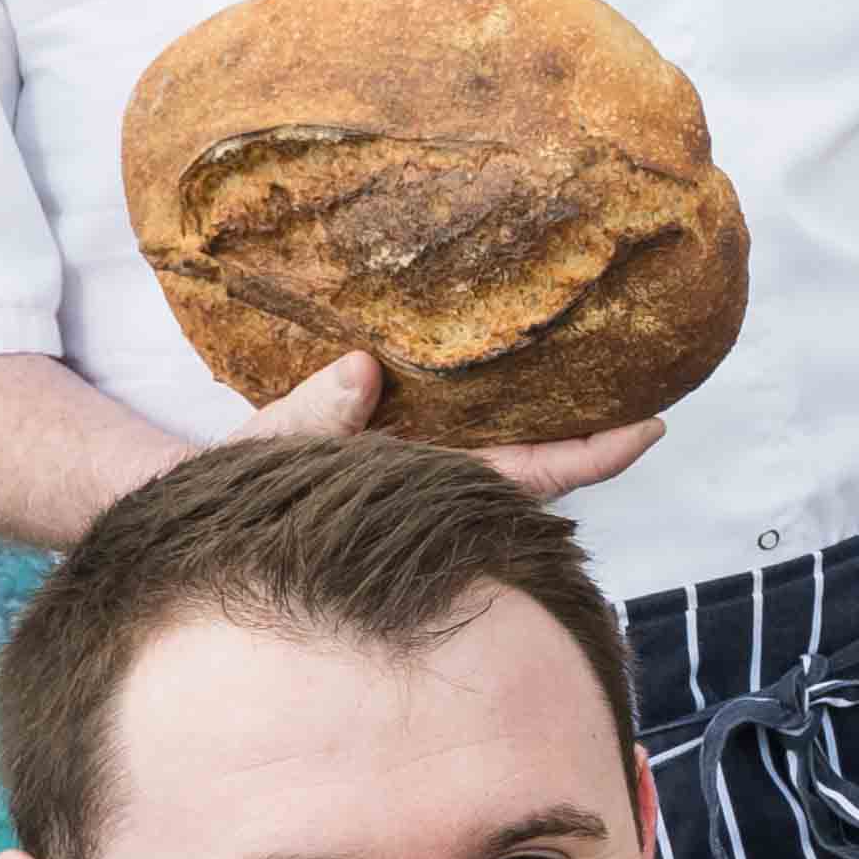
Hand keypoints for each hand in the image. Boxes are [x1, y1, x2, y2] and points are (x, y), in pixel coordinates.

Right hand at [213, 349, 659, 499]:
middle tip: (653, 380)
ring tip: (606, 358)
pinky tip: (518, 352)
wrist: (204, 506)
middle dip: (592, 431)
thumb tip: (365, 371)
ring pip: (505, 444)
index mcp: (424, 488)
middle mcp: (437, 479)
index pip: (529, 478)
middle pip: (536, 460)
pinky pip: (462, 419)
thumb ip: (316, 416)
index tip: (655, 428)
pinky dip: (494, 391)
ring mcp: (422, 463)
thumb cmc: (238, 488)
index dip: (594, 457)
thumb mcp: (268, 453)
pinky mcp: (395, 442)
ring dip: (550, 413)